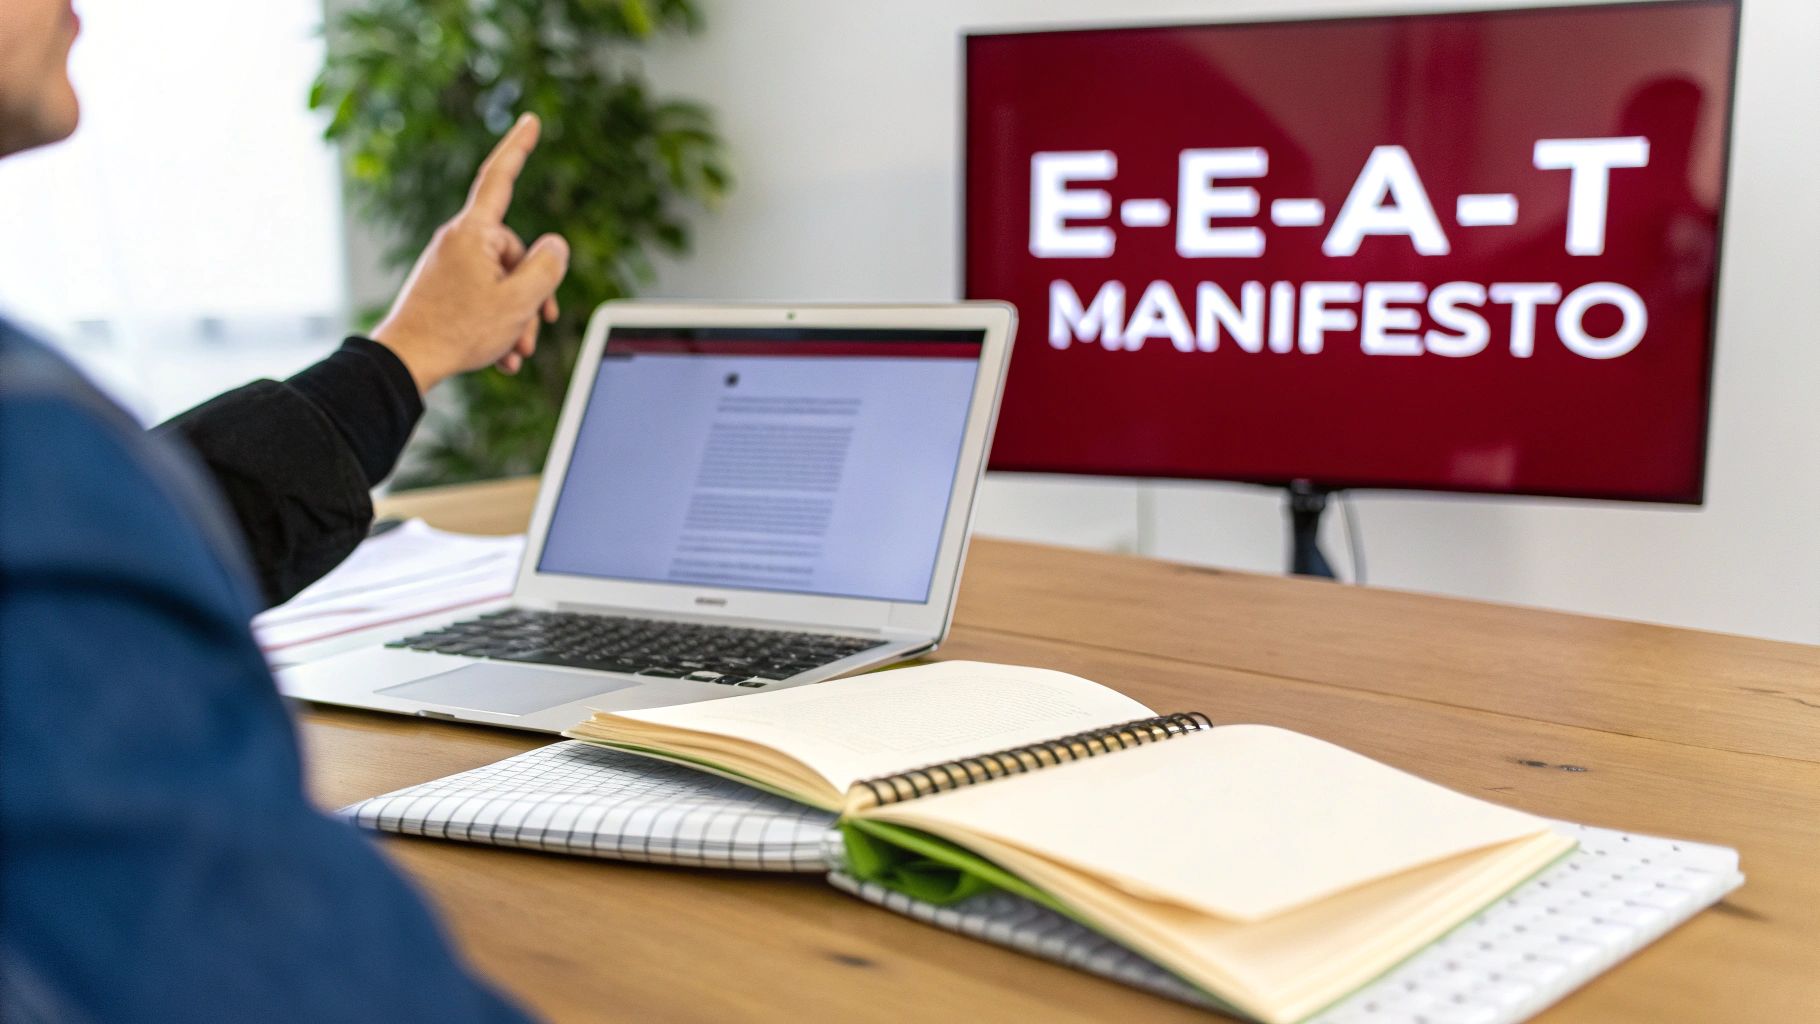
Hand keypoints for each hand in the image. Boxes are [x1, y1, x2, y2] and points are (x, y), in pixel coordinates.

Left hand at [371, 113, 569, 392]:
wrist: (405, 362)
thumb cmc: (458, 330)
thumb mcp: (519, 301)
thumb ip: (548, 268)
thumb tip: (555, 245)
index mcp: (473, 233)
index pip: (499, 177)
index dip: (518, 147)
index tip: (530, 120)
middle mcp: (458, 241)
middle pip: (516, 254)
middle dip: (533, 295)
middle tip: (535, 332)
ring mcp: (449, 266)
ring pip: (502, 282)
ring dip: (517, 318)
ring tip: (516, 351)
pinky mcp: (443, 289)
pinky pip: (483, 297)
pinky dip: (497, 324)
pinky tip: (501, 357)